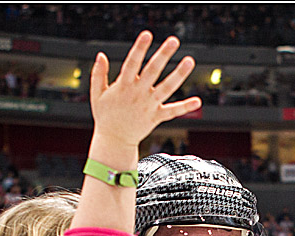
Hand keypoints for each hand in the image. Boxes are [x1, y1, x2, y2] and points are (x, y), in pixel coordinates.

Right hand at [89, 32, 200, 149]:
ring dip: (179, 74)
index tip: (147, 34)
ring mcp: (149, 105)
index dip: (140, 48)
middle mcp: (138, 94)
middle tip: (174, 40)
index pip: (132, 63)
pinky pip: (173, 111)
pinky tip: (197, 101)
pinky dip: (185, 107)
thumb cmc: (105, 116)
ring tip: (190, 60)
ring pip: (166, 88)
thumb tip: (101, 55)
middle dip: (163, 55)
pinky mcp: (156, 117)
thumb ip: (99, 74)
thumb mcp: (97, 94)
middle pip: (153, 71)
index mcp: (123, 86)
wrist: (114, 141)